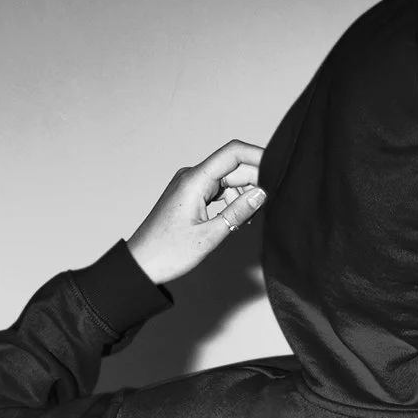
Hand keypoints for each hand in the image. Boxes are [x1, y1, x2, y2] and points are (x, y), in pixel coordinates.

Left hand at [126, 138, 265, 285]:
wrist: (139, 265)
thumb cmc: (166, 252)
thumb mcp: (209, 235)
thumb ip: (238, 212)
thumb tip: (262, 193)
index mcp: (194, 180)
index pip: (233, 152)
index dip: (258, 156)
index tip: (278, 168)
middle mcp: (191, 176)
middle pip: (232, 165)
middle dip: (255, 179)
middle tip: (270, 201)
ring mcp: (189, 185)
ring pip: (227, 178)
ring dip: (243, 192)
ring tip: (251, 217)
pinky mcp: (189, 195)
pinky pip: (217, 189)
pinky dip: (230, 200)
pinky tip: (237, 218)